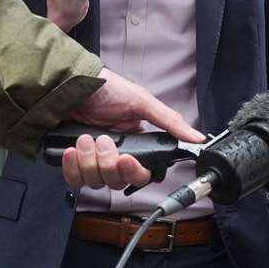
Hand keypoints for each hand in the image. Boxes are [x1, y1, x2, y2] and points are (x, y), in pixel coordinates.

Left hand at [62, 68, 203, 189]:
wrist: (71, 85)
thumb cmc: (107, 89)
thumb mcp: (142, 102)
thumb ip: (170, 122)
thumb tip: (197, 138)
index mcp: (136, 146)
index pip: (141, 175)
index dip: (134, 172)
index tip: (127, 159)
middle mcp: (116, 157)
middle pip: (117, 182)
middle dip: (108, 163)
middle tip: (104, 140)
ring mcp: (94, 162)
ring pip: (96, 182)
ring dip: (89, 160)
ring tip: (85, 138)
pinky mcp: (74, 163)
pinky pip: (75, 179)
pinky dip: (72, 166)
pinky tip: (72, 148)